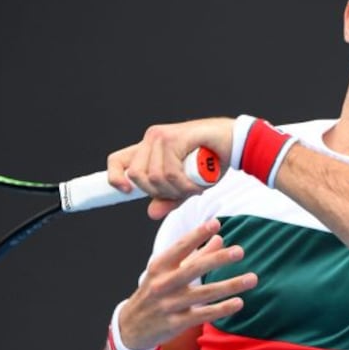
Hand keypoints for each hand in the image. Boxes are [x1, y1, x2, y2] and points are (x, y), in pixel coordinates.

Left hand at [108, 117, 234, 219]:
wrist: (234, 142)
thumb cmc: (211, 160)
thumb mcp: (186, 185)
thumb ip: (168, 198)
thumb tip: (151, 213)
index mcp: (148, 149)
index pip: (116, 160)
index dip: (114, 177)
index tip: (126, 191)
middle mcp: (150, 139)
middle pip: (136, 176)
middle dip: (160, 192)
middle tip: (182, 190)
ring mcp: (160, 137)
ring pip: (154, 177)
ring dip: (177, 189)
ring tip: (194, 186)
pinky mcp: (173, 137)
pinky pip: (170, 172)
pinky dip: (185, 185)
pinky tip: (197, 183)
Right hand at [117, 219, 257, 349]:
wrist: (131, 326)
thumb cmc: (154, 292)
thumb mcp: (167, 271)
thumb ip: (195, 254)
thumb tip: (219, 237)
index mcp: (159, 266)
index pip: (180, 247)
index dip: (197, 234)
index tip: (216, 223)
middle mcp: (163, 284)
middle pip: (193, 269)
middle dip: (217, 259)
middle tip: (240, 251)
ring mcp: (169, 305)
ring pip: (204, 294)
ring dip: (230, 285)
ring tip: (252, 278)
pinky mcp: (176, 323)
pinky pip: (203, 314)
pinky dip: (222, 309)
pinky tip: (239, 302)